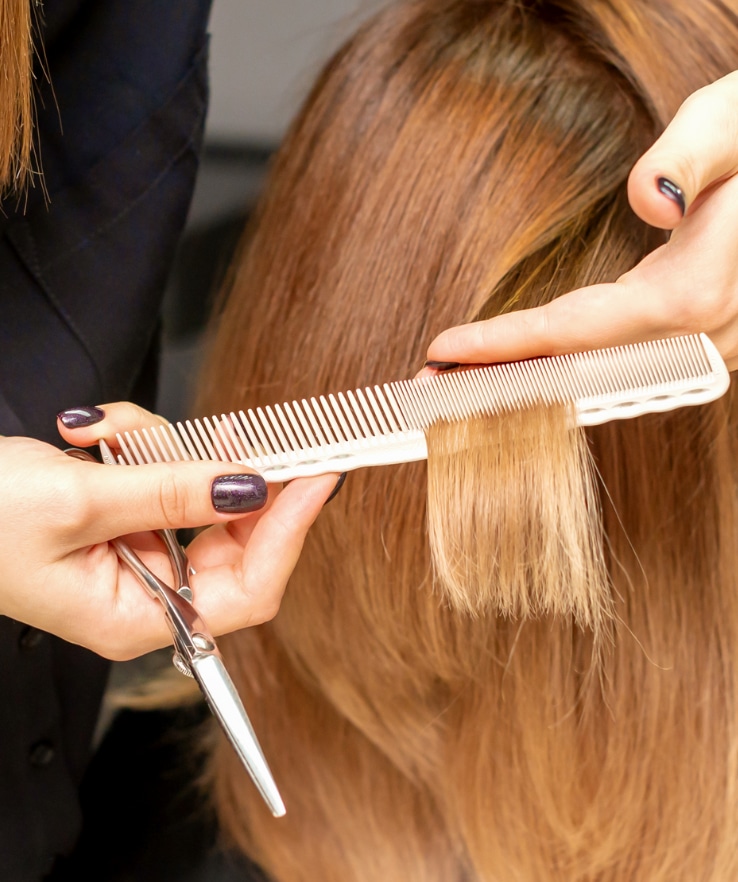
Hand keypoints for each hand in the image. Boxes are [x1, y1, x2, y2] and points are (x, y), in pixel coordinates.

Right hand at [0, 402, 336, 658]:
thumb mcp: (77, 502)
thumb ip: (171, 493)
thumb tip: (251, 488)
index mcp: (135, 618)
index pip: (249, 590)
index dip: (290, 534)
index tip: (318, 476)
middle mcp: (147, 593)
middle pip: (234, 538)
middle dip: (226, 478)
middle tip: (238, 433)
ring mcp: (139, 552)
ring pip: (197, 491)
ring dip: (159, 447)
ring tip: (100, 431)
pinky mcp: (127, 516)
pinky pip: (162, 471)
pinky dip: (136, 440)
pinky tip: (87, 431)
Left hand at [426, 71, 737, 370]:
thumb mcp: (734, 120)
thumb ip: (690, 155)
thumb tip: (646, 200)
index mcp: (696, 292)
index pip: (575, 330)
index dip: (505, 344)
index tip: (444, 350)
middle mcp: (700, 336)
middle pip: (577, 370)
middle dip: (499, 380)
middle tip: (427, 387)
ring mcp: (701, 346)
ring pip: (595, 375)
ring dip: (523, 380)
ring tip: (457, 383)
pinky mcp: (695, 340)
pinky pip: (615, 363)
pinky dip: (559, 369)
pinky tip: (519, 370)